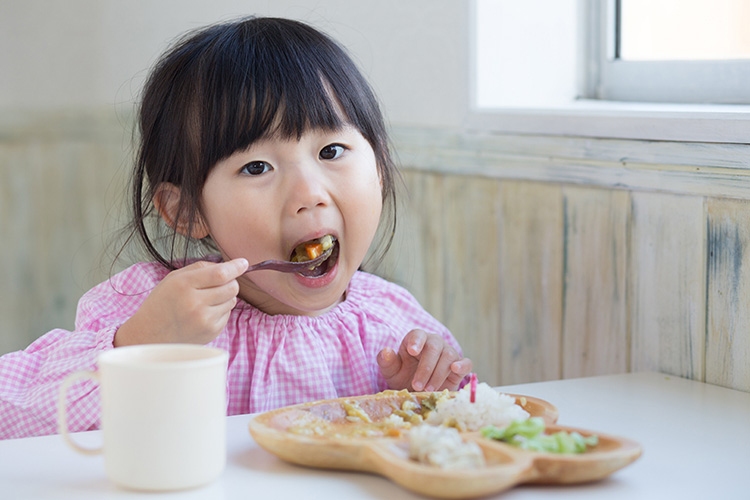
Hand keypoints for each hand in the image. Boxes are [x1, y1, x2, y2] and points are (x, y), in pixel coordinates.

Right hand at [114, 258, 247, 345]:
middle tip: (218, 284)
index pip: (220, 273)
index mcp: (184, 285)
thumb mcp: (174, 278)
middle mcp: (195, 303)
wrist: (148, 334)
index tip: (244, 263)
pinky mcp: (210, 332)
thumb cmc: (162, 302)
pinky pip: (228, 314)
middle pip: (232, 287)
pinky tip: (203, 313)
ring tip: (205, 301)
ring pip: (232, 300)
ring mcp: (204, 320)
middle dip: (230, 282)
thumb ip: (200, 268)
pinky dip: (220, 311)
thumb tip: (229, 266)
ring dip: (224, 297)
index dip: (235, 267)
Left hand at [377, 329, 472, 391]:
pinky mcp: (460, 366)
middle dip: (426, 367)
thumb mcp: (392, 372)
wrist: (419, 392)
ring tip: (429, 390)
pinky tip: (456, 369)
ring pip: (448, 356)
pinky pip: (466, 362)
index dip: (416, 341)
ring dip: (438, 374)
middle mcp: (434, 344)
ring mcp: (448, 353)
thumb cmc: (404, 377)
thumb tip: (386, 351)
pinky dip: (463, 365)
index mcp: (416, 341)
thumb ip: (386, 361)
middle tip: (417, 385)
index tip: (412, 351)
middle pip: (434, 347)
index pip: (418, 334)